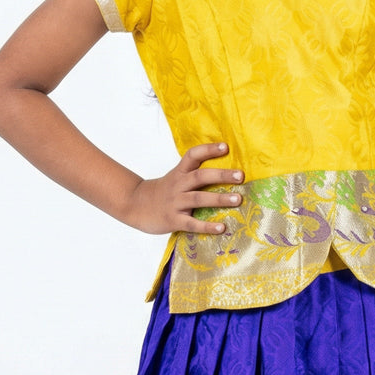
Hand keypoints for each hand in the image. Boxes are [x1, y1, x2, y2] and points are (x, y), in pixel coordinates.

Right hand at [120, 142, 243, 235]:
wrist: (134, 205)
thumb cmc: (163, 191)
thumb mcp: (175, 177)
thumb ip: (194, 173)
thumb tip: (225, 170)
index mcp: (179, 173)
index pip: (193, 156)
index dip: (208, 150)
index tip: (226, 147)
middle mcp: (178, 185)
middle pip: (200, 176)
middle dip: (221, 175)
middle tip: (241, 176)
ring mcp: (175, 203)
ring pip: (198, 199)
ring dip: (219, 199)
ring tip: (238, 199)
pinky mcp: (173, 220)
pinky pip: (192, 223)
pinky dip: (207, 226)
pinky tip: (221, 228)